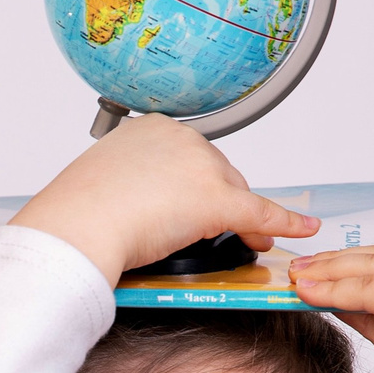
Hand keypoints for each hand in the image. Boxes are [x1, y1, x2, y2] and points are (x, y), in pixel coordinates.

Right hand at [10, 115, 319, 286]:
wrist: (73, 229)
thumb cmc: (74, 215)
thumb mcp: (101, 186)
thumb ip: (127, 187)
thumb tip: (137, 208)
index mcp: (149, 128)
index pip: (190, 158)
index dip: (194, 187)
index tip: (187, 205)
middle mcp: (180, 137)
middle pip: (217, 174)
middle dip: (218, 205)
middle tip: (207, 233)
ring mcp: (200, 166)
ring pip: (233, 195)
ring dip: (238, 220)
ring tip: (231, 244)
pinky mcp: (217, 199)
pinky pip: (259, 212)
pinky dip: (283, 222)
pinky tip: (300, 229)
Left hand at [289, 245, 373, 372]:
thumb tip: (340, 304)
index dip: (353, 263)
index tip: (319, 269)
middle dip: (335, 261)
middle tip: (299, 268)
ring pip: (372, 266)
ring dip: (329, 272)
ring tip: (296, 279)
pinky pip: (369, 287)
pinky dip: (336, 290)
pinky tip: (310, 295)